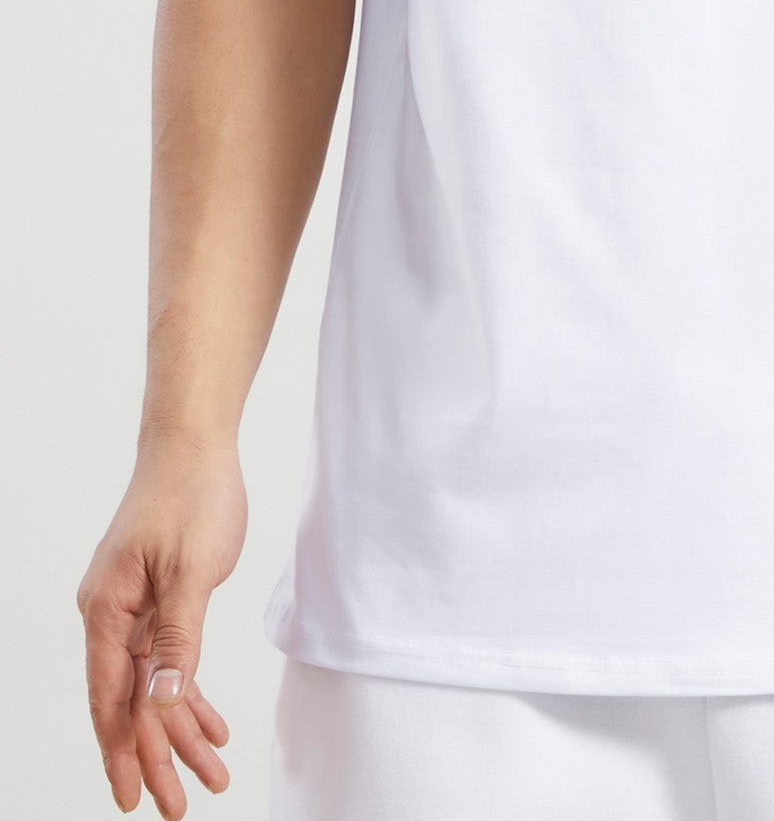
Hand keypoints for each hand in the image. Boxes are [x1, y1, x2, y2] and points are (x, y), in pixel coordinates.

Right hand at [76, 438, 246, 816]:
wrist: (194, 443)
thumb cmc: (191, 497)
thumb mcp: (191, 572)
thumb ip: (176, 640)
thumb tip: (162, 702)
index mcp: (107, 612)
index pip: (111, 699)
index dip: (124, 752)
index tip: (136, 800)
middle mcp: (109, 615)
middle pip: (130, 701)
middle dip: (157, 755)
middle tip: (178, 807)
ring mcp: (130, 606)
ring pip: (152, 684)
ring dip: (180, 730)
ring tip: (211, 775)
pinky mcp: (154, 596)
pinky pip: (166, 658)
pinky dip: (188, 691)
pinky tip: (210, 723)